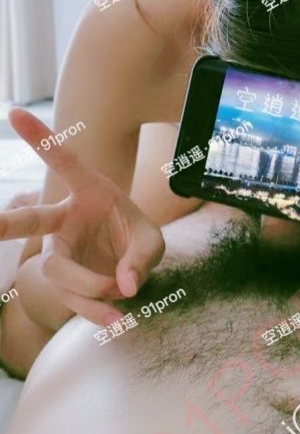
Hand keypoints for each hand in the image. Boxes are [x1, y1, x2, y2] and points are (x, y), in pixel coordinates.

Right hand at [0, 109, 164, 325]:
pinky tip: (115, 322)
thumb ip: (142, 257)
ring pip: (57, 269)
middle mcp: (65, 220)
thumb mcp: (151, 241)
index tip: (14, 112)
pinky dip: (95, 312)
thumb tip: (124, 286)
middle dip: (7, 221)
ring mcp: (60, 251)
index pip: (64, 162)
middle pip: (32, 219)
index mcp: (88, 191)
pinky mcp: (64, 281)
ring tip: (122, 300)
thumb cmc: (136, 239)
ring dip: (89, 286)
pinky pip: (70, 298)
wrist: (131, 267)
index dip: (40, 138)